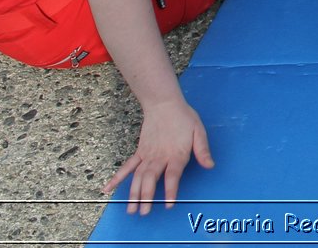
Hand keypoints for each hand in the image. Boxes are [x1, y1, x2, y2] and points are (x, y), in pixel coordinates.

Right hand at [103, 98, 213, 214]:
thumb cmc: (184, 118)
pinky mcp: (139, 152)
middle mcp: (159, 157)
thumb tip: (210, 166)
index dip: (170, 190)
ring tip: (131, 210)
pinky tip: (107, 189)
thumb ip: (203, 150)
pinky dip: (116, 178)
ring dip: (133, 194)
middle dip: (147, 198)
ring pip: (138, 177)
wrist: (164, 104)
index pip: (172, 176)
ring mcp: (147, 155)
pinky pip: (126, 167)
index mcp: (176, 154)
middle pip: (151, 180)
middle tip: (144, 213)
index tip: (168, 205)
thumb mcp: (199, 131)